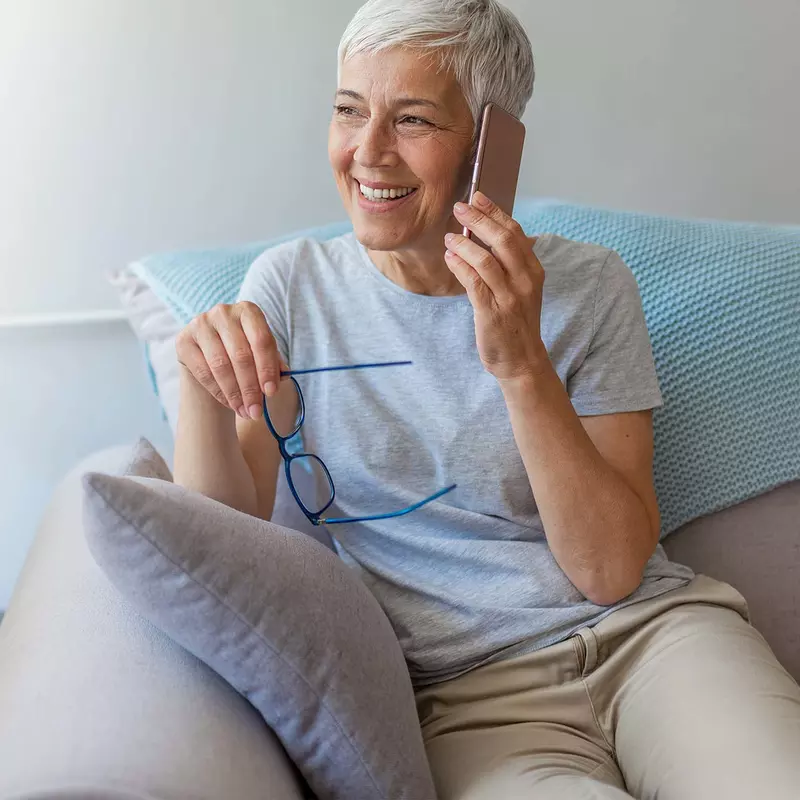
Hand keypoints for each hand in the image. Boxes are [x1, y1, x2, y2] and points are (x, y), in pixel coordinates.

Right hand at [175, 302, 284, 419]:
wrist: (210, 356)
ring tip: (245, 412)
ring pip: (221, 365)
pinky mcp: (183, 340)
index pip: (261, 340)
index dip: (267, 369)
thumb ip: (273, 364)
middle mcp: (223, 312)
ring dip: (235, 394)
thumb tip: (283, 377)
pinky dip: (219, 392)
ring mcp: (200, 324)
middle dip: (251, 388)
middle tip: (257, 411)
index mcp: (248, 311)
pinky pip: (203, 372)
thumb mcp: (261, 355)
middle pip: (241, 355)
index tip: (271, 392)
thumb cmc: (243, 354)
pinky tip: (230, 404)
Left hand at [445, 191, 548, 381]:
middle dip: (479, 219)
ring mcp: (509, 297)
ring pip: (485, 259)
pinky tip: (450, 257)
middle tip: (460, 206)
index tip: (478, 196)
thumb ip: (508, 264)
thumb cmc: (516, 322)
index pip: (515, 233)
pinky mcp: (492, 312)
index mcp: (533, 271)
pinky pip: (473, 282)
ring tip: (449, 236)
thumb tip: (485, 234)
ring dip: (464, 244)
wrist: (522, 360)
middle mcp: (524, 281)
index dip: (495, 212)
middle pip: (502, 240)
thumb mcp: (521, 289)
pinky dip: (460, 266)